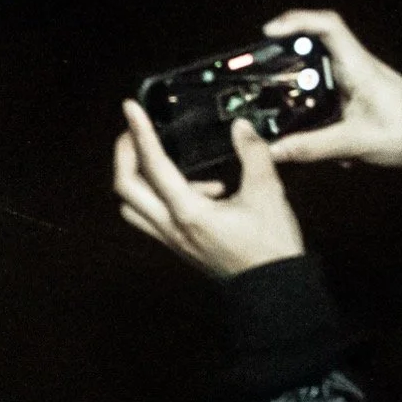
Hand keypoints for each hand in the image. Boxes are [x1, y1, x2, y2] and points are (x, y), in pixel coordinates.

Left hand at [114, 101, 305, 279]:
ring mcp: (172, 240)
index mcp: (188, 212)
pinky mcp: (180, 246)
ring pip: (133, 205)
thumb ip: (253, 155)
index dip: (140, 133)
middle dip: (125, 154)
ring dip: (138, 179)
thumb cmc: (272, 246)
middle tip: (136, 131)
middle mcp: (171, 227)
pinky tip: (203, 191)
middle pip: (125, 188)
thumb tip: (241, 125)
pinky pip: (152, 217)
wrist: (277, 294)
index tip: (130, 107)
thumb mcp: (269, 194)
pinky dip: (161, 196)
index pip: (153, 165)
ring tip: (170, 162)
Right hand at [262, 10, 401, 166]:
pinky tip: (312, 129)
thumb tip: (275, 150)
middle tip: (263, 66)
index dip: (296, 21)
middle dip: (287, 51)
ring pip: (320, 68)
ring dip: (301, 80)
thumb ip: (314, 146)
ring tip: (281, 99)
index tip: (269, 32)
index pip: (326, 25)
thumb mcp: (356, 142)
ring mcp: (358, 79)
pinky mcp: (360, 94)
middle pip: (315, 43)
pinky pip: (329, 89)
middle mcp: (355, 66)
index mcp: (356, 65)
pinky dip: (315, 102)